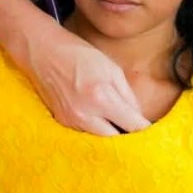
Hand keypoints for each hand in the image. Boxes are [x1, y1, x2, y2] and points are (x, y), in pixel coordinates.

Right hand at [8, 10, 151, 134]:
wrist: (43, 51)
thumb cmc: (79, 55)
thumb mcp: (112, 69)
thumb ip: (128, 96)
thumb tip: (139, 118)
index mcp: (102, 97)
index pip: (132, 126)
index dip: (144, 129)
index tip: (149, 128)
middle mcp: (85, 114)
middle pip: (116, 141)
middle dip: (127, 135)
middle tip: (133, 127)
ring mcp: (71, 121)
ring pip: (100, 140)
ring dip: (110, 134)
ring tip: (116, 124)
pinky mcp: (62, 122)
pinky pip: (85, 134)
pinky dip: (95, 130)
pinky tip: (97, 119)